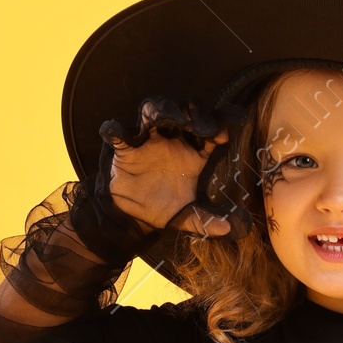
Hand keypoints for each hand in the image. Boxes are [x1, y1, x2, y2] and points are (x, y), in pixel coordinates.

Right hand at [102, 97, 228, 235]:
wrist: (133, 215)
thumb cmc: (164, 209)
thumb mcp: (186, 216)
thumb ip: (205, 221)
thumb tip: (227, 230)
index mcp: (192, 154)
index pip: (208, 133)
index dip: (216, 128)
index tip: (221, 134)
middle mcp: (172, 141)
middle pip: (183, 114)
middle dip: (188, 113)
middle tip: (193, 122)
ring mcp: (148, 140)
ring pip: (153, 113)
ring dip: (160, 111)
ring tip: (165, 119)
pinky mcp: (125, 148)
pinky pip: (118, 134)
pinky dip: (115, 130)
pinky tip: (116, 132)